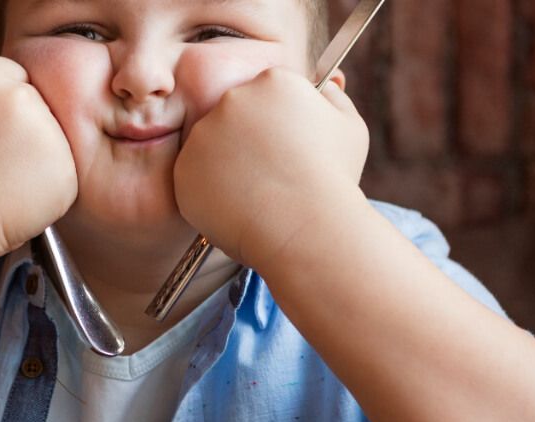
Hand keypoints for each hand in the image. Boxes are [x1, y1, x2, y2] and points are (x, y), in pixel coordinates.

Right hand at [0, 57, 77, 260]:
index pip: (18, 76)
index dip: (5, 107)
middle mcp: (20, 98)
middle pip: (41, 105)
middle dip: (25, 131)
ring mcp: (47, 135)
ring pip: (56, 139)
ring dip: (38, 158)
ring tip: (4, 179)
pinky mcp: (66, 170)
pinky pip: (65, 172)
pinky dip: (48, 187)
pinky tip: (18, 196)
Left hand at [174, 67, 368, 268]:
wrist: (305, 227)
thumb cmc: (333, 179)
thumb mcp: (349, 127)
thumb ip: (334, 98)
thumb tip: (326, 84)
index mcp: (272, 80)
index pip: (266, 95)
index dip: (277, 126)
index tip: (286, 150)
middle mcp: (232, 99)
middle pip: (234, 116)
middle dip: (248, 142)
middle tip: (270, 175)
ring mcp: (203, 134)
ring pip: (211, 147)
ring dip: (227, 166)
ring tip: (258, 194)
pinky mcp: (184, 169)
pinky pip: (194, 179)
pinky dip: (211, 194)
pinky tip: (238, 207)